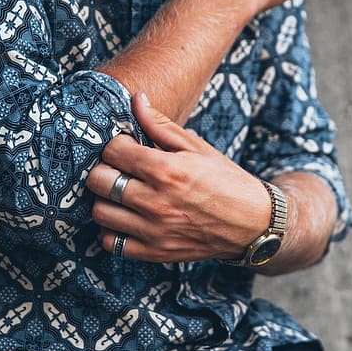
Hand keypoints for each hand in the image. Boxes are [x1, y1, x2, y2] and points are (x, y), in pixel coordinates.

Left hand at [86, 93, 271, 262]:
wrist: (252, 223)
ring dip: (105, 200)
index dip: (116, 145)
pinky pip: (112, 243)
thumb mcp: (197, 147)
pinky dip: (113, 230)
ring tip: (121, 194)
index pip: (113, 150)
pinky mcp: (155, 252)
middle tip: (119, 170)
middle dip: (105, 170)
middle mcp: (156, 201)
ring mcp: (154, 230)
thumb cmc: (225, 181)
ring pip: (100, 212)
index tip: (126, 148)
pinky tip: (126, 218)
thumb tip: (136, 98)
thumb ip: (161, 124)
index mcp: (166, 170)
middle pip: (99, 181)